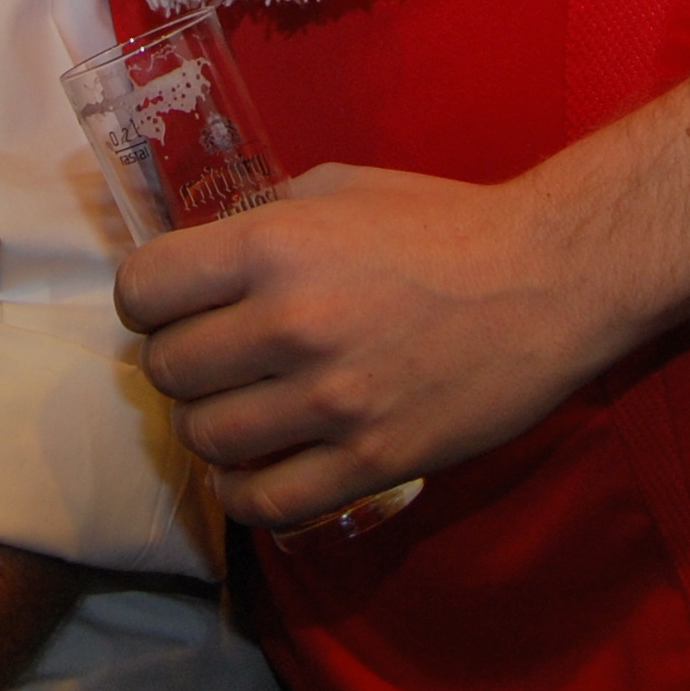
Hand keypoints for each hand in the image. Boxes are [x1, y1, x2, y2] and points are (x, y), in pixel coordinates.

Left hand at [114, 163, 640, 528]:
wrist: (547, 281)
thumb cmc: (443, 222)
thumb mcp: (337, 187)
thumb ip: (262, 219)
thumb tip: (202, 259)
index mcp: (274, 245)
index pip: (143, 290)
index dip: (148, 301)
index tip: (173, 306)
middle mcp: (290, 324)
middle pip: (168, 371)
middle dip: (179, 364)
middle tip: (214, 359)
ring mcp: (331, 402)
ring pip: (206, 440)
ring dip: (210, 426)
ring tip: (240, 409)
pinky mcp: (371, 462)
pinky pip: (263, 503)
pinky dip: (242, 492)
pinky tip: (257, 467)